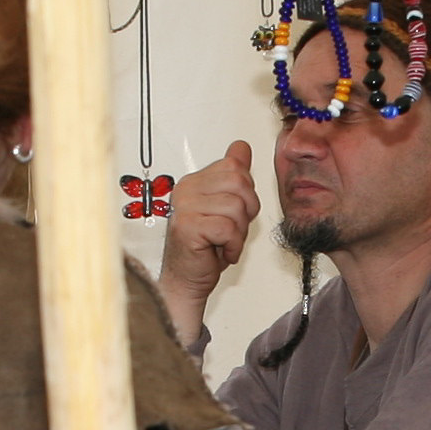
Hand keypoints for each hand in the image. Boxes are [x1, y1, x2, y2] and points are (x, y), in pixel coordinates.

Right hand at [156, 142, 259, 332]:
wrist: (186, 281)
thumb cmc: (205, 249)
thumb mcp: (225, 207)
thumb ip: (233, 176)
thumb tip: (241, 147)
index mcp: (195, 181)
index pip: (235, 167)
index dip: (245, 193)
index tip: (231, 212)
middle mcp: (186, 189)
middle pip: (239, 183)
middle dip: (246, 211)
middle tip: (230, 231)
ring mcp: (184, 206)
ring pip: (236, 207)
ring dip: (239, 232)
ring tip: (223, 242)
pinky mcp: (188, 226)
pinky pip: (228, 228)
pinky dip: (232, 245)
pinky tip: (220, 252)